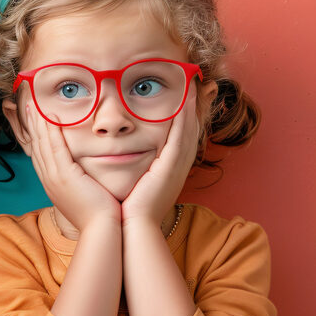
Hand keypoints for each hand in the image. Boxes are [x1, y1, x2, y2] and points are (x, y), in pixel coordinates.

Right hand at [25, 103, 120, 230]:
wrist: (102, 229)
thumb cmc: (101, 215)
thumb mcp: (86, 195)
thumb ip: (84, 181)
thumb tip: (88, 174)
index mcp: (53, 185)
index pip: (41, 155)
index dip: (37, 137)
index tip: (36, 120)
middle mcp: (49, 181)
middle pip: (36, 147)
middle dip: (32, 126)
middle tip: (29, 107)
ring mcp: (54, 178)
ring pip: (42, 145)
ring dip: (37, 123)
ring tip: (33, 106)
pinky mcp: (64, 176)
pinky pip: (54, 148)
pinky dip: (50, 132)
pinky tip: (48, 117)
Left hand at [121, 84, 199, 227]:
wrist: (131, 228)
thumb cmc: (128, 210)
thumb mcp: (135, 185)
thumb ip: (133, 170)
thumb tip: (119, 156)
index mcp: (169, 171)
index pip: (180, 139)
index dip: (184, 119)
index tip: (183, 100)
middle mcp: (177, 168)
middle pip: (190, 132)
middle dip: (193, 109)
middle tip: (195, 87)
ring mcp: (177, 168)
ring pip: (188, 131)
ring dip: (191, 108)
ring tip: (192, 87)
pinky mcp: (171, 168)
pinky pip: (180, 139)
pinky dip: (184, 120)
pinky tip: (184, 103)